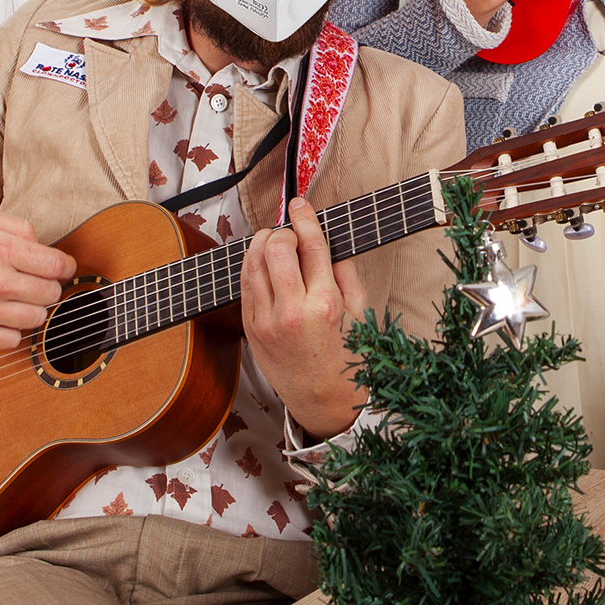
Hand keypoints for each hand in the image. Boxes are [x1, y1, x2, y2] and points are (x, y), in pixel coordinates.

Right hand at [0, 207, 76, 350]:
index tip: (59, 269)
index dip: (64, 268)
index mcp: (1, 248)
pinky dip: (11, 330)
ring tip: (13, 299)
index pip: (58, 266)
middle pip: (51, 294)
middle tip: (30, 282)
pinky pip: (13, 340)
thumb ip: (18, 227)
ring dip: (30, 309)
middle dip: (46, 287)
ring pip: (36, 319)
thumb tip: (43, 246)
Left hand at [242, 197, 369, 438]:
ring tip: (274, 243)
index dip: (304, 217)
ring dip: (261, 244)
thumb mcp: (360, 314)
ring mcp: (266, 322)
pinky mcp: (250, 330)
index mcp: (325, 305)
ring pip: (251, 263)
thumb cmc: (348, 357)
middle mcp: (292, 312)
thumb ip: (345, 273)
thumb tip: (328, 241)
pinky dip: (251, 266)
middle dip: (282, 232)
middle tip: (291, 234)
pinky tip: (262, 264)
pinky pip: (244, 285)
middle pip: (275, 248)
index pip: (311, 246)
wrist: (324, 401)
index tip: (300, 203)